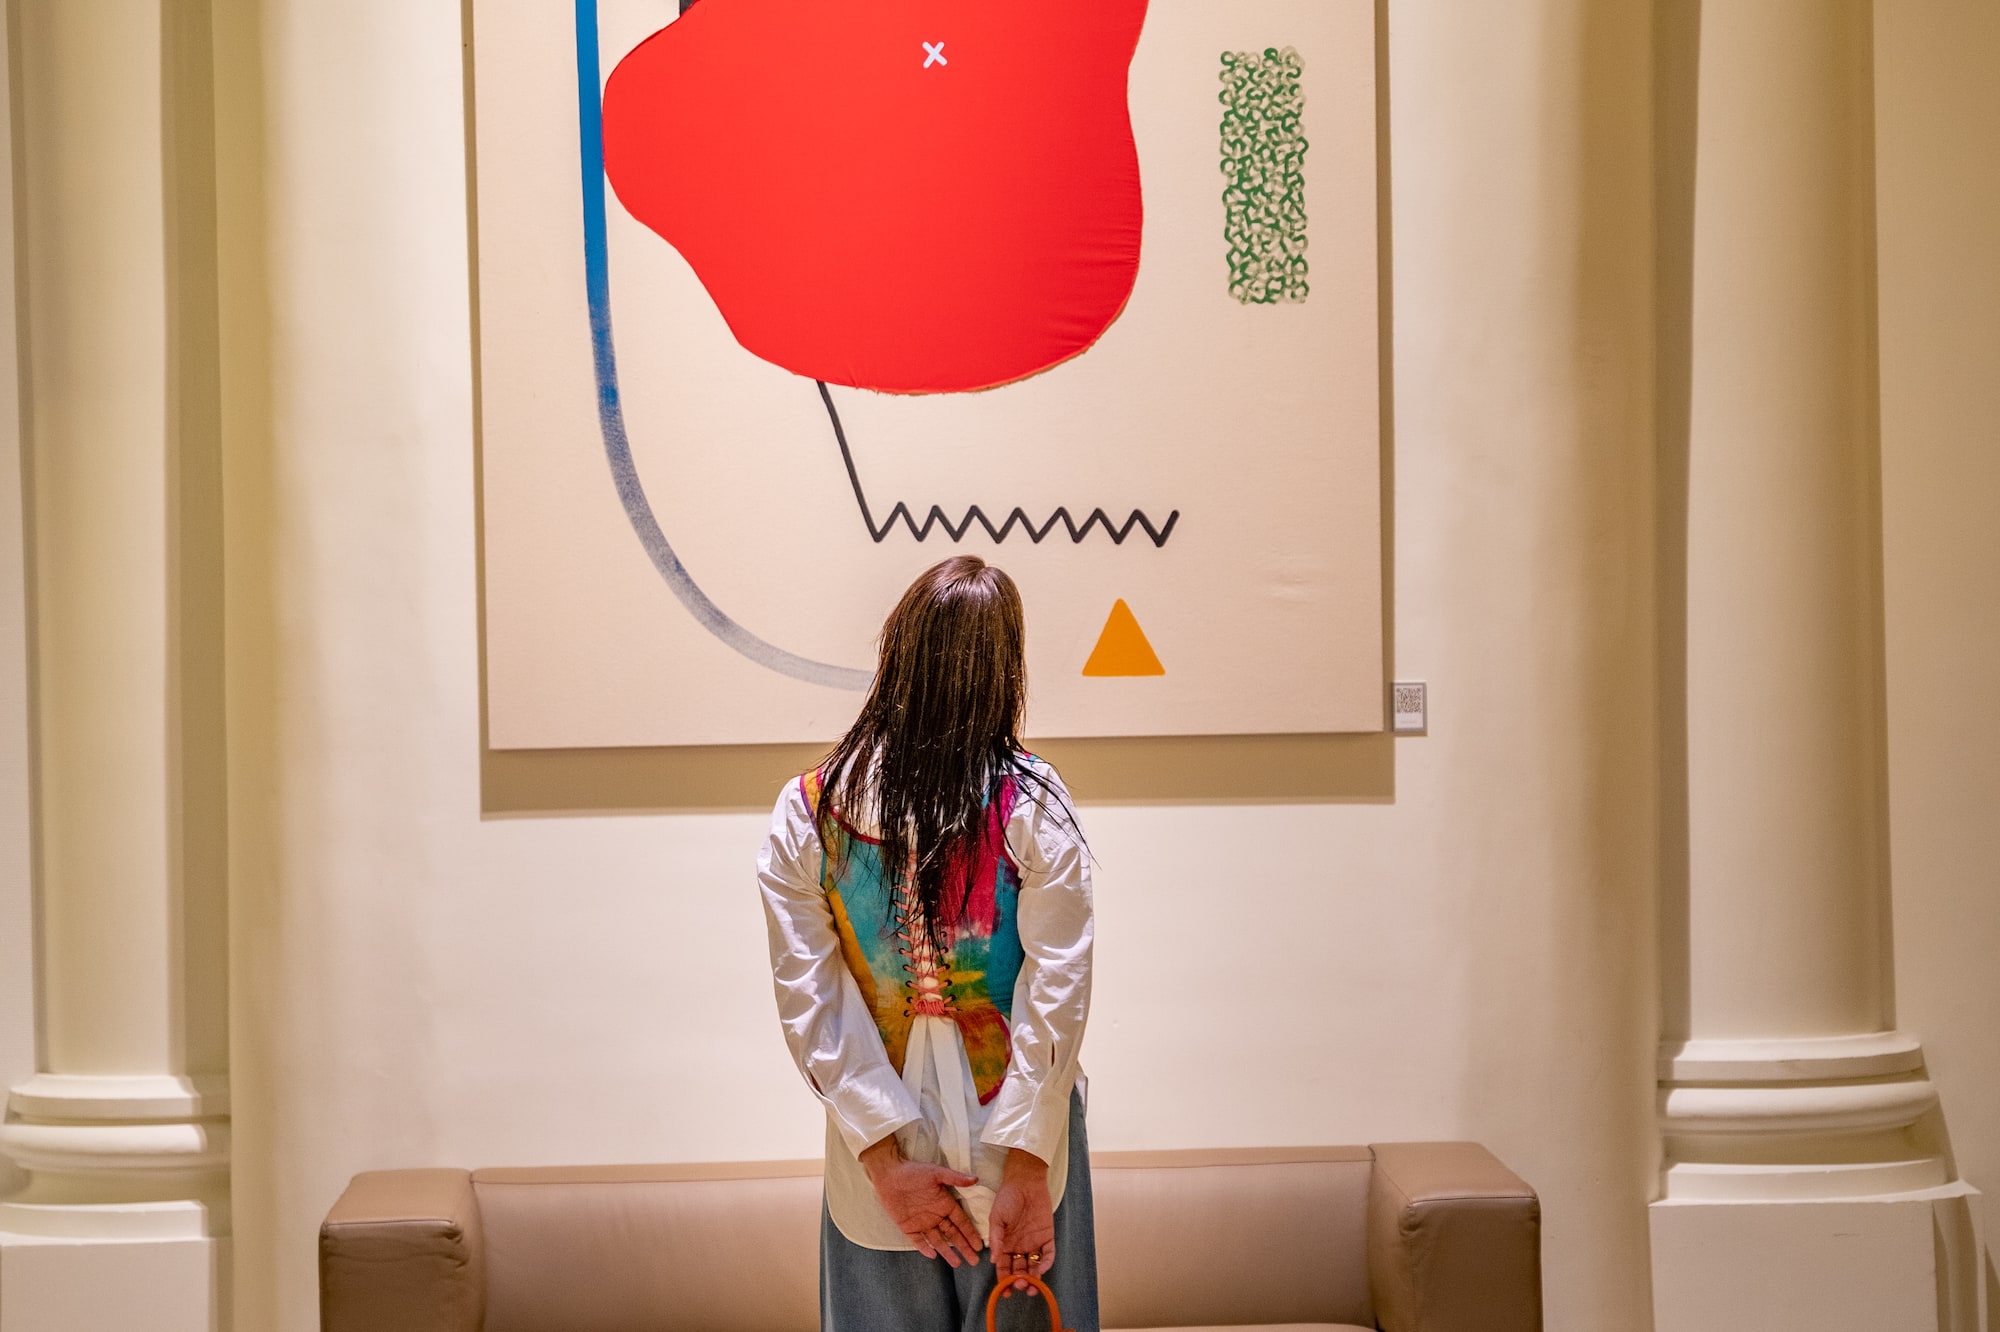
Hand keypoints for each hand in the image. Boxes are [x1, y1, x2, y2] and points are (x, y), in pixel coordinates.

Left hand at [859, 1135, 983, 1265]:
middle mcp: (936, 1215)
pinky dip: (924, 1248)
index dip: (970, 1233)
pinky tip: (933, 1256)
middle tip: (974, 1260)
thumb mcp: (936, 1173)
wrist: (889, 1174)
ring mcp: (922, 1222)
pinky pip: (918, 1241)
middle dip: (964, 1247)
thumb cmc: (913, 1171)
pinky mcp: (908, 1227)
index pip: (961, 1222)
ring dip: (947, 1252)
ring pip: (938, 1241)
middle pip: (953, 1234)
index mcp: (944, 1203)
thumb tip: (975, 1179)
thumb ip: (955, 1178)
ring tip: (957, 1263)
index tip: (979, 1245)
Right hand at [987, 1148, 1054, 1295]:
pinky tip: (1042, 1268)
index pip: (1004, 1268)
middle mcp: (1019, 1247)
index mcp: (1005, 1245)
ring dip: (1034, 1278)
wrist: (1025, 1181)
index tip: (1005, 1292)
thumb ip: (996, 1239)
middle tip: (1020, 1285)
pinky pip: (1048, 1254)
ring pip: (1034, 1266)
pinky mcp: (1047, 1236)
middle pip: (1020, 1271)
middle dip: (1020, 1281)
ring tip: (1032, 1285)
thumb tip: (994, 1260)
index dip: (1004, 1281)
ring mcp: (1034, 1243)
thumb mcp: (996, 1218)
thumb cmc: (1007, 1198)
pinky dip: (1047, 1263)